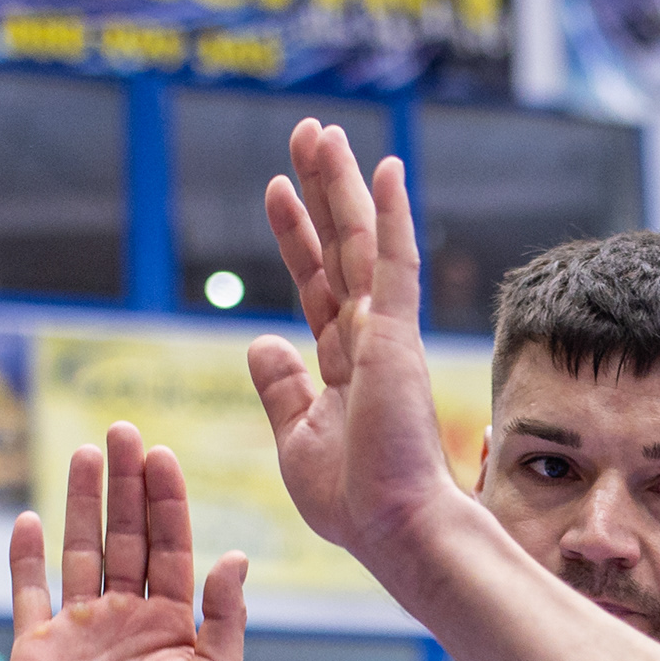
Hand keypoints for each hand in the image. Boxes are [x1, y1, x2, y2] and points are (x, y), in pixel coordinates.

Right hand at [7, 421, 245, 660]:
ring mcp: (79, 631)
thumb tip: (235, 556)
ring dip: (82, 503)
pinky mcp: (36, 649)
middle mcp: (125, 620)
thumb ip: (225, 619)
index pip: (169, 548)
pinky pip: (28, 593)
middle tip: (124, 431)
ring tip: (86, 452)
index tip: (163, 456)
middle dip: (126, 485)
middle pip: (124, 537)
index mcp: (171, 625)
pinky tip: (31, 519)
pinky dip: (25, 557)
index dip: (166, 502)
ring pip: (79, 552)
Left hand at [248, 120, 470, 576]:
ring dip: (342, 184)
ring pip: (361, 242)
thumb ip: (280, 388)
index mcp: (344, 364)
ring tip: (322, 131)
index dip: (297, 235)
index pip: (316, 283)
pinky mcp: (398, 339)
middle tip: (307, 132)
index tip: (278, 188)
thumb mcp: (295, 439)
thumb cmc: (353, 500)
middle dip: (322, 189)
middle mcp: (369, 338)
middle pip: (339, 247)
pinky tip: (387, 166)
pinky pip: (393, 264)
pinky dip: (392, 215)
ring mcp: (386, 334)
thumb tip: (261, 342)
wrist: (394, 529)